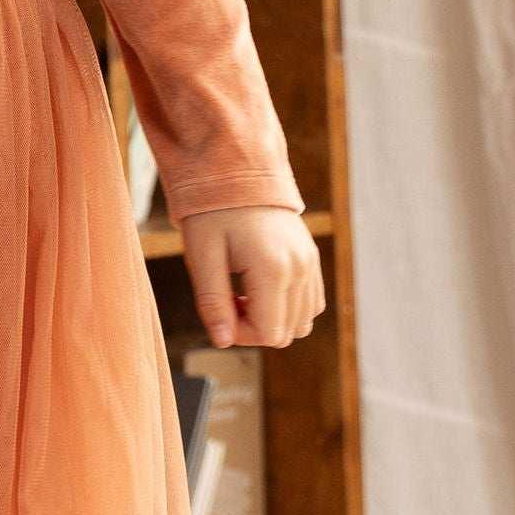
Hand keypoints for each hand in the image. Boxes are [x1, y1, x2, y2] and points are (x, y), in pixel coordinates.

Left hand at [181, 206, 323, 350]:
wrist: (240, 173)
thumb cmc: (213, 213)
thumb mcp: (202, 256)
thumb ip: (212, 302)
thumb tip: (222, 341)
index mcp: (273, 269)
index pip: (268, 333)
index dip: (240, 334)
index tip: (220, 308)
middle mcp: (300, 269)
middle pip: (286, 333)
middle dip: (254, 327)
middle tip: (228, 298)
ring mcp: (311, 264)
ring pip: (302, 322)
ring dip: (272, 319)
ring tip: (244, 291)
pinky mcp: (312, 259)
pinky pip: (311, 304)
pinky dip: (287, 307)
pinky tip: (261, 288)